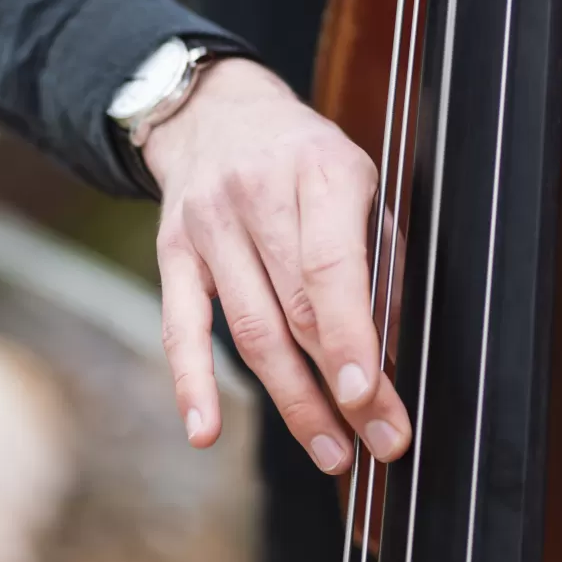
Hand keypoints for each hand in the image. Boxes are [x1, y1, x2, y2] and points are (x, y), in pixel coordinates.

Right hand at [143, 57, 410, 473]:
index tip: (369, 396)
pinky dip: (191, 384)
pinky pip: (179, 328)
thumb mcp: (362, 185)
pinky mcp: (173, 252)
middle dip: (338, 389)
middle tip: (377, 442)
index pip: (331, 268)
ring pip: (248, 330)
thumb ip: (378, 263)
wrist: (217, 110)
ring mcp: (208, 226)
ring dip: (292, 400)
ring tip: (331, 451)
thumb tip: (388, 352)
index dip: (349, 338)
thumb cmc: (306, 158)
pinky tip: (205, 432)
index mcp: (320, 171)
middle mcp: (258, 196)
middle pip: (294, 310)